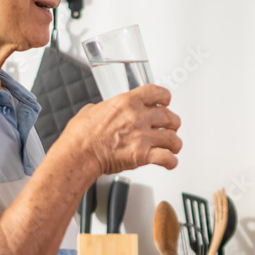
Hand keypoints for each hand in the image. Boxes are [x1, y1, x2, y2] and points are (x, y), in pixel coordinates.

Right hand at [62, 84, 181, 174]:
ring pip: (172, 137)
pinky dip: (171, 161)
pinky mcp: (142, 155)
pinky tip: (170, 162)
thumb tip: (104, 110)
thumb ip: (105, 108)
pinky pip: (166, 158)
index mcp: (127, 102)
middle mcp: (138, 117)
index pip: (157, 92)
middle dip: (172, 123)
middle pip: (169, 116)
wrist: (78, 155)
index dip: (165, 97)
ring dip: (175, 143)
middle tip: (171, 127)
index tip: (165, 102)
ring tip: (174, 146)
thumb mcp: (91, 110)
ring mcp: (142, 136)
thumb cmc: (80, 136)